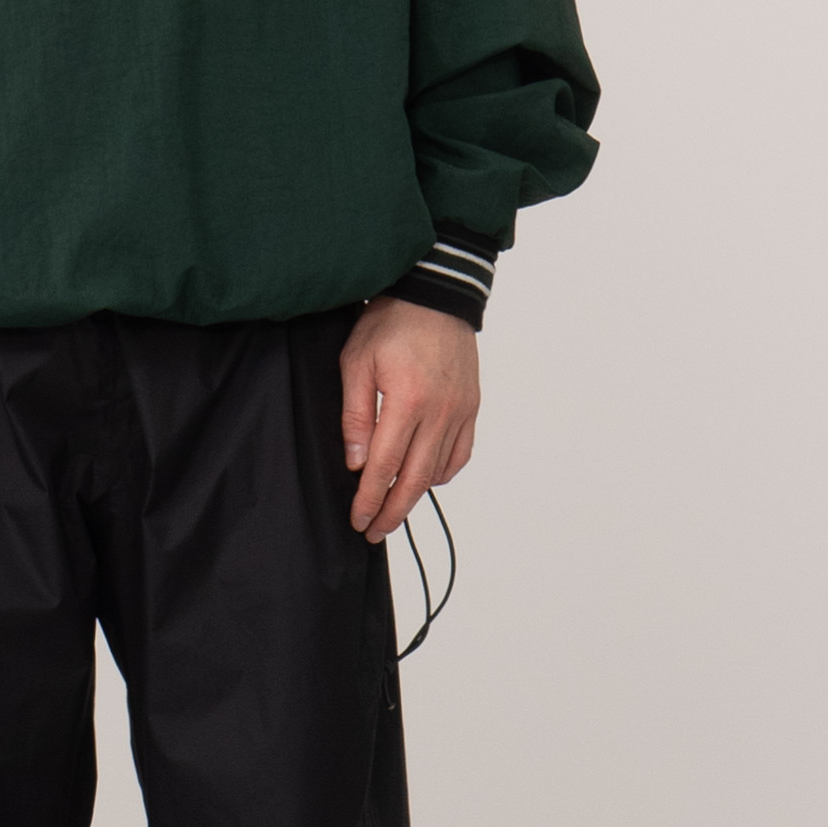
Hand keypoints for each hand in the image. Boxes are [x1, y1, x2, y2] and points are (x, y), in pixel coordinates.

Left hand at [340, 298, 480, 543]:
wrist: (433, 294)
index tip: (359, 520)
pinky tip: (424, 478)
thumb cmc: (390, 323)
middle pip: (416, 479)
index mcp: (408, 401)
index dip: (370, 498)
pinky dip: (442, 473)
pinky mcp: (471, 406)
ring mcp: (460, 411)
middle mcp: (440, 412)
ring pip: (439, 471)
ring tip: (394, 510)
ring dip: (415, 496)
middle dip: (393, 511)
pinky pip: (460, 454)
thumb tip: (355, 462)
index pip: (384, 466)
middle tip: (375, 531)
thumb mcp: (356, 363)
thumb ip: (355, 415)